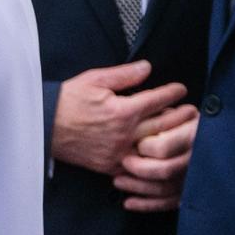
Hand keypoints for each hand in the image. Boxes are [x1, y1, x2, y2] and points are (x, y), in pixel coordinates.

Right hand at [50, 61, 186, 177]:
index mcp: (123, 110)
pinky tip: (158, 153)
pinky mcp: (110, 166)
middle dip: (182, 116)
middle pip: (164, 125)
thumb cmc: (66, 101)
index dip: (173, 92)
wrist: (42, 126)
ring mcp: (119, 153)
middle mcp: (125, 134)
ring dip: (172, 138)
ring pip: (156, 148)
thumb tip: (148, 67)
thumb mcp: (93, 80)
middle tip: (192, 111)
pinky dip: (152, 160)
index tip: (181, 89)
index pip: (158, 99)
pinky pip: (138, 167)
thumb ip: (124, 75)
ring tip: (182, 131)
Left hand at [115, 109, 196, 212]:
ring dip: (138, 187)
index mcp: (193, 134)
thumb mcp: (175, 110)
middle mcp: (196, 158)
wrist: (217, 137)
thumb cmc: (185, 118)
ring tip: (117, 181)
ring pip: (165, 188)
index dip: (146, 146)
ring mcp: (194, 177)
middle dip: (138, 168)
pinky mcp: (189, 191)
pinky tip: (128, 203)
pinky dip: (147, 205)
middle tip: (123, 161)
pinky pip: (168, 202)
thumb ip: (160, 115)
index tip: (135, 142)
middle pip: (164, 169)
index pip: (164, 147)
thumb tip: (139, 118)